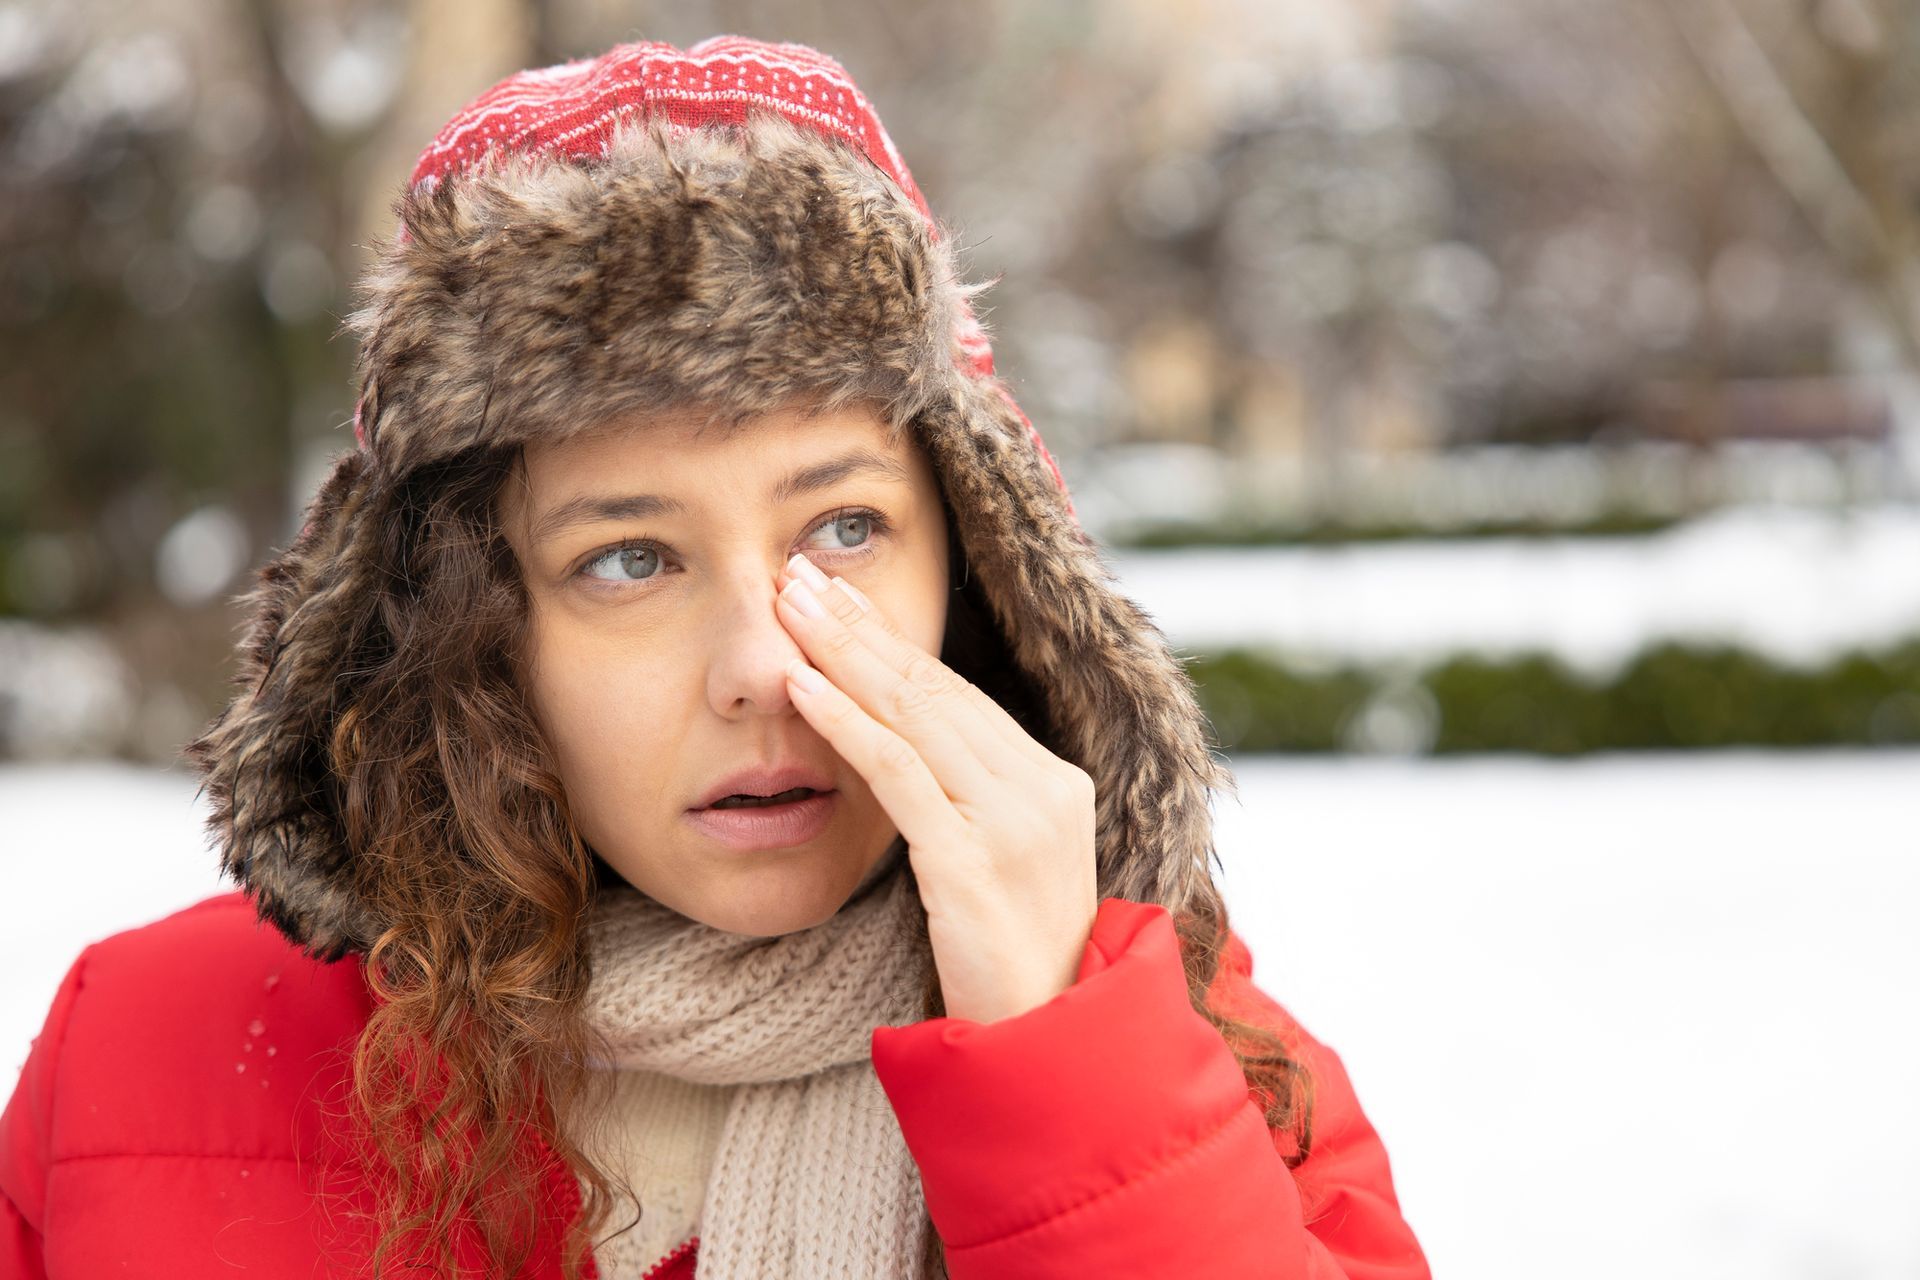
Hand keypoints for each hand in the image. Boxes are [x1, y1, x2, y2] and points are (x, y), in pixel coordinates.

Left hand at [774, 552, 1098, 1023]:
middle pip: (933, 686)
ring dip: (842, 652)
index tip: (838, 596)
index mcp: (1053, 781)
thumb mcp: (999, 861)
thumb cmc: (1010, 959)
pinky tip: (802, 686)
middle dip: (859, 625)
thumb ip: (965, 799)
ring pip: (915, 713)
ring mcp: (1012, 822)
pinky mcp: (974, 861)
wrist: (1045, 1042)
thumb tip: (890, 742)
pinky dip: (845, 722)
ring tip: (788, 607)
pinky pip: (898, 774)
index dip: (890, 640)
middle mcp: (1041, 789)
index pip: (958, 694)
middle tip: (797, 574)